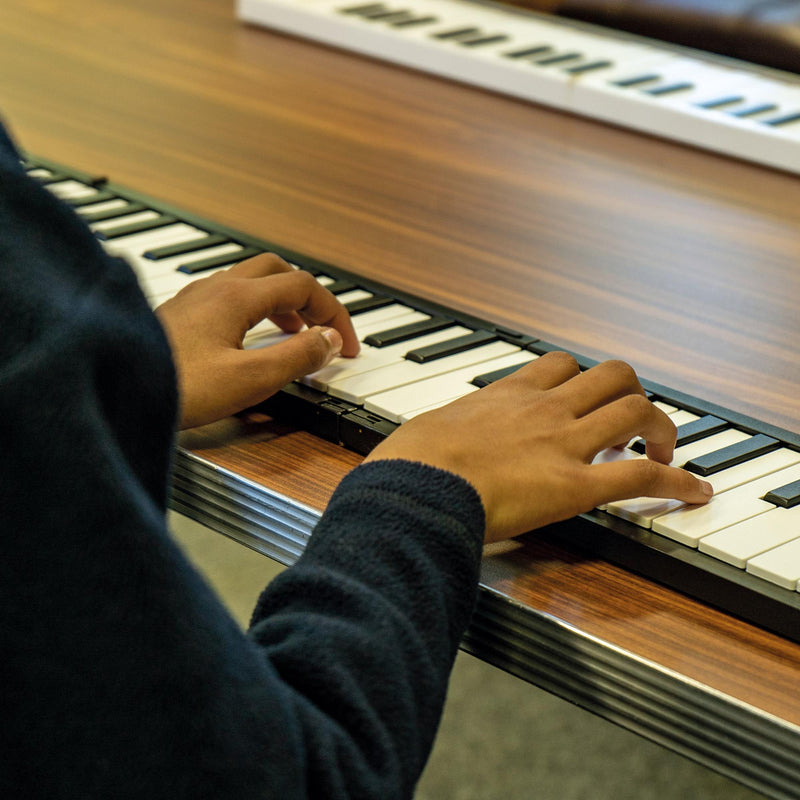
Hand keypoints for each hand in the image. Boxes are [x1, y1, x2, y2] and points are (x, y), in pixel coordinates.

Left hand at [155, 253, 359, 428]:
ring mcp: (194, 299)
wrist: (111, 389)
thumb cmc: (175, 388)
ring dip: (282, 303)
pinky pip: (228, 298)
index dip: (334, 314)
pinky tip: (249, 340)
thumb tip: (330, 340)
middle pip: (277, 271)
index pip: (304, 287)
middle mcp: (215, 289)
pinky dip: (255, 311)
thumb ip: (298, 357)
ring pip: (251, 283)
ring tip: (294, 334)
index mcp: (238, 297)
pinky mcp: (179, 316)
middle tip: (323, 327)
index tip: (347, 345)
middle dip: (309, 297)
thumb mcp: (251, 379)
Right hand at [364, 351, 712, 542]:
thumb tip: (427, 446)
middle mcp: (544, 410)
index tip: (585, 397)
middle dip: (631, 393)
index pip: (559, 366)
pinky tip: (692, 491)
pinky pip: (640, 475)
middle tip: (630, 422)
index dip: (582, 378)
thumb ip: (445, 432)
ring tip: (663, 450)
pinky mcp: (575, 484)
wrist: (417, 485)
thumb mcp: (426, 430)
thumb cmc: (411, 462)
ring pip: (635, 411)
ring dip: (660, 428)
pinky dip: (675, 482)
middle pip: (611, 375)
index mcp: (508, 395)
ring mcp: (564, 444)